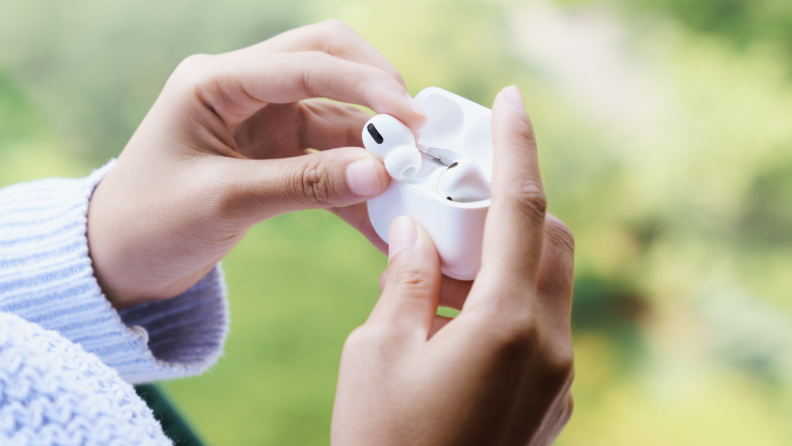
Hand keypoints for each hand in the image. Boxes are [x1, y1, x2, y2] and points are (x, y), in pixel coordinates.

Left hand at [87, 20, 426, 308]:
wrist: (118, 259)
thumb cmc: (150, 222)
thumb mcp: (225, 201)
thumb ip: (303, 184)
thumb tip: (381, 174)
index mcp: (216, 81)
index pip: (305, 62)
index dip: (366, 86)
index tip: (411, 120)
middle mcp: (244, 90)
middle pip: (328, 62)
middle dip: (378, 92)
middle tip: (418, 133)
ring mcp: (263, 121)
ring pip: (337, 114)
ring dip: (374, 145)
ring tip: (410, 180)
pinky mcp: (275, 154)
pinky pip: (328, 159)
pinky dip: (355, 182)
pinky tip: (381, 212)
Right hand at [331, 86, 574, 445]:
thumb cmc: (383, 442)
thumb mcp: (378, 350)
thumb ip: (405, 279)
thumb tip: (414, 232)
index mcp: (507, 326)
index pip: (522, 211)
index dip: (518, 148)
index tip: (514, 103)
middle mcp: (550, 347)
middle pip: (552, 242)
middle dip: (511, 207)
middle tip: (458, 202)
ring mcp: (558, 377)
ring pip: (550, 284)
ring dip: (506, 258)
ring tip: (443, 266)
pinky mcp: (551, 399)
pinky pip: (543, 325)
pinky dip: (510, 299)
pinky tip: (458, 314)